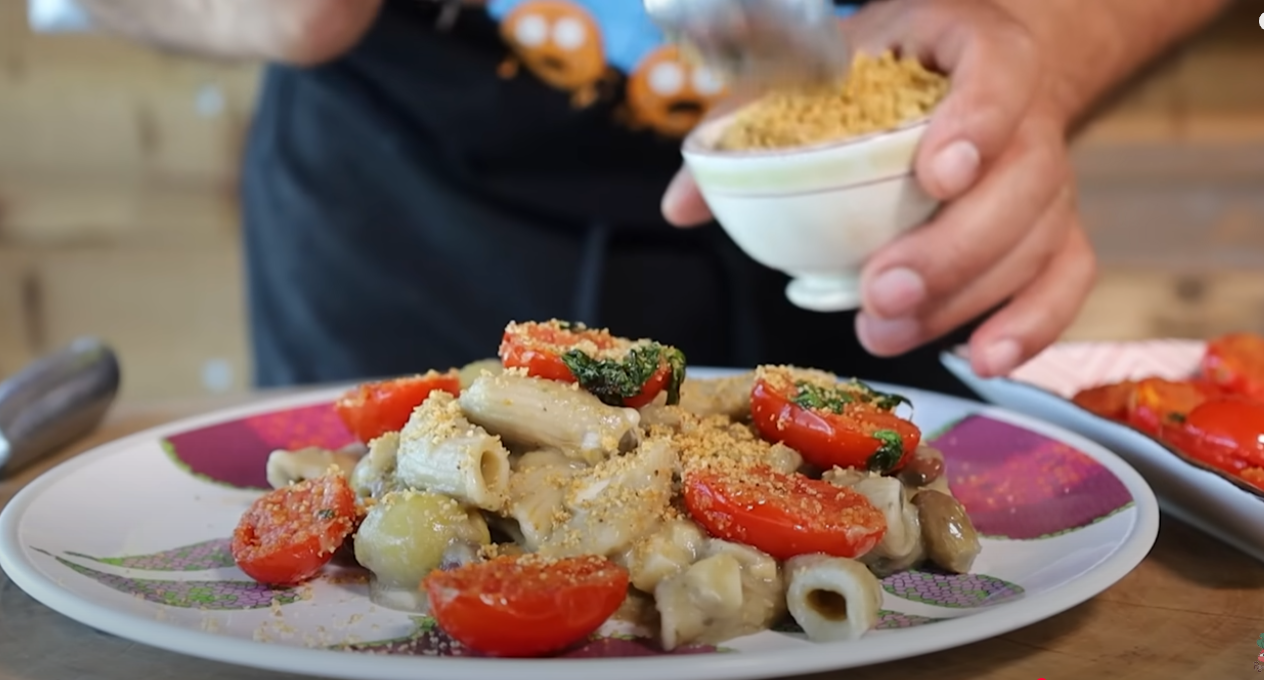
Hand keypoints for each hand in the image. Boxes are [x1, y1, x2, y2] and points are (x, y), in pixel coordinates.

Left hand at [662, 0, 1096, 377]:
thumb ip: (753, 126)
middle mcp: (1028, 114)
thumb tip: (681, 206)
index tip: (937, 172)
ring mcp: (1050, 178)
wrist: (973, 79)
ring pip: (1038, 241)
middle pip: (1024, 180)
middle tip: (881, 291)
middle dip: (951, 247)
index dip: (979, 122)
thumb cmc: (890, 76)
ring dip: (966, 299)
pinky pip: (1067, 281)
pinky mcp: (1058, 230)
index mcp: (974, 49)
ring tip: (887, 332)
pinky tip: (982, 358)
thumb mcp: (825, 71)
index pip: (1000, 73)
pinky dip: (1031, 325)